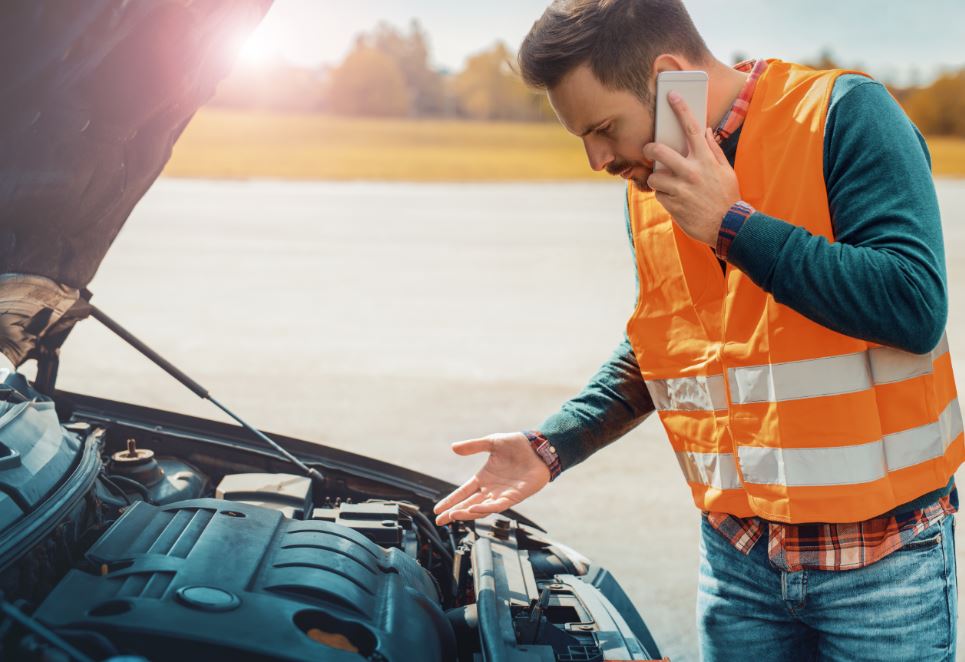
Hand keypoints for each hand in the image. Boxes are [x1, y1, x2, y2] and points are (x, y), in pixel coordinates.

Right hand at [433, 432, 549, 524]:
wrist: (539, 447)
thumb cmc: (518, 445)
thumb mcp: (491, 442)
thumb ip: (473, 446)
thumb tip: (453, 447)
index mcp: (484, 477)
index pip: (463, 492)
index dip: (451, 501)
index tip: (438, 509)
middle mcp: (491, 489)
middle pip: (468, 504)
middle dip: (454, 512)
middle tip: (440, 520)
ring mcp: (502, 494)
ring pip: (481, 508)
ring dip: (467, 512)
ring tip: (453, 516)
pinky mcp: (514, 497)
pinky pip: (498, 506)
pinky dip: (485, 508)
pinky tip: (474, 510)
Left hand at [642, 92, 740, 245]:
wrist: (728, 226)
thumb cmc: (727, 196)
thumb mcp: (726, 171)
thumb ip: (714, 150)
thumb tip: (706, 131)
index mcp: (706, 160)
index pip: (692, 128)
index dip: (681, 109)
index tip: (671, 96)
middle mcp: (692, 172)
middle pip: (660, 151)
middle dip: (650, 149)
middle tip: (649, 150)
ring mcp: (681, 189)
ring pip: (655, 177)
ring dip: (657, 179)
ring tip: (666, 183)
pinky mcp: (673, 205)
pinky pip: (659, 195)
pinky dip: (663, 196)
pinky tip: (674, 199)